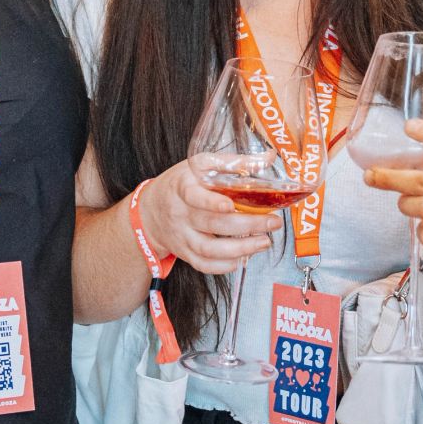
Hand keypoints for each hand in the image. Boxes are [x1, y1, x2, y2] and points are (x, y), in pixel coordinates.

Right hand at [140, 158, 275, 274]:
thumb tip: (269, 157)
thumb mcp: (201, 165)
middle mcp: (181, 213)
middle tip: (272, 222)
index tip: (229, 205)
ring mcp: (182, 235)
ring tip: (264, 242)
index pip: (194, 196)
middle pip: (211, 224)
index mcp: (183, 187)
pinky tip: (243, 258)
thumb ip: (233, 161)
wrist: (150, 209)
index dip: (211, 202)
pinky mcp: (185, 252)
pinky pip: (203, 264)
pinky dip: (223, 266)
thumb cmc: (181, 183)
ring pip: (208, 249)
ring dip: (239, 249)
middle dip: (246, 225)